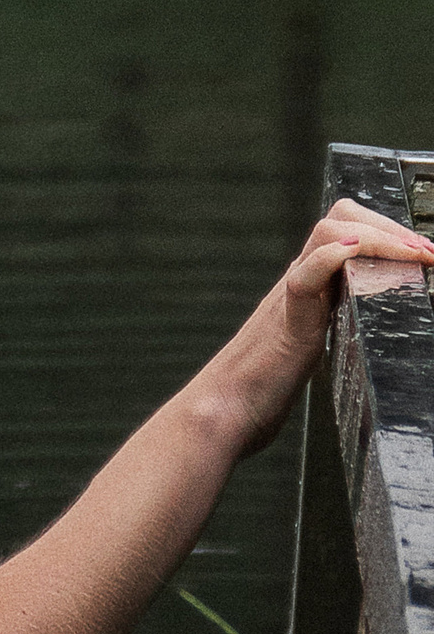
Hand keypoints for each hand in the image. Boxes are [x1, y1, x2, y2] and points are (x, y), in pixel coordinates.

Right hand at [210, 196, 433, 455]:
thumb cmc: (260, 391)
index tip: (426, 255)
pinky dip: (333, 257)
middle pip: (340, 218)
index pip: (346, 230)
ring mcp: (290, 298)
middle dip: (390, 226)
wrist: (221, 415)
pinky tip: (354, 253)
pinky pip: (305, 276)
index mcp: (308, 286)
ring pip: (327, 234)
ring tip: (414, 255)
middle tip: (427, 252)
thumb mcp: (307, 350)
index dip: (388, 231)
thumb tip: (363, 337)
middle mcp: (299, 282)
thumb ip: (327, 328)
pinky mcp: (287, 323)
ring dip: (379, 237)